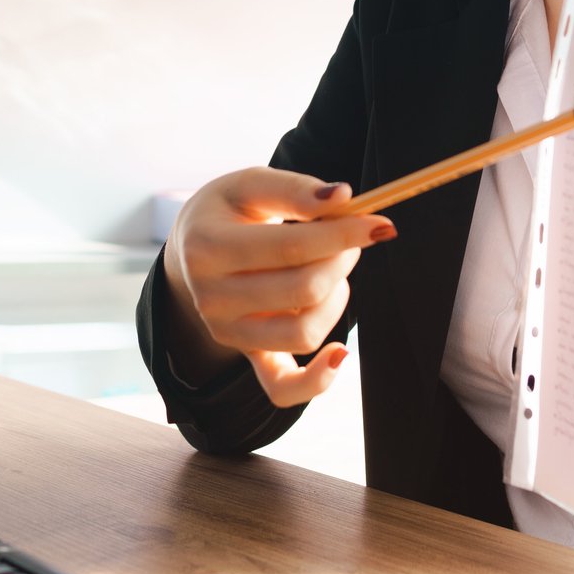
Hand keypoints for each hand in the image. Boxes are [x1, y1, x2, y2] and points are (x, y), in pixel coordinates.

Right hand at [163, 167, 392, 407]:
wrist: (194, 247)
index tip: (379, 223)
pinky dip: (316, 380)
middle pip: (304, 291)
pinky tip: (341, 353)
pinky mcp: (246, 354)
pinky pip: (282, 388)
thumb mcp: (250, 184)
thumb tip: (343, 197)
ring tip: (332, 272)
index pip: (292, 247)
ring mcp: (228, 332)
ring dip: (337, 299)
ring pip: (304, 333)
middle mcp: (211, 298)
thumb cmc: (229, 210)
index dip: (344, 235)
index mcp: (206, 248)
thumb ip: (294, 189)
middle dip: (342, 259)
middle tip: (350, 238)